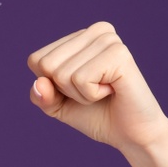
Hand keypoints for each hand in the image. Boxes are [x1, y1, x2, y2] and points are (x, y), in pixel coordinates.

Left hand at [26, 22, 167, 152]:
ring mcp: (108, 40)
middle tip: (93, 92)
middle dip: (64, 90)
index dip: (51, 86)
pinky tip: (112, 91)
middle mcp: (96, 31)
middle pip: (46, 65)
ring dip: (80, 94)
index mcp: (81, 37)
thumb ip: (40, 95)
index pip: (36, 60)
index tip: (78, 90)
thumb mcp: (58, 106)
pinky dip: (91, 95)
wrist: (131, 135)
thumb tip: (40, 82)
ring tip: (104, 91)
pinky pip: (80, 79)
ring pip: (62, 73)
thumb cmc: (97, 115)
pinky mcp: (119, 54)